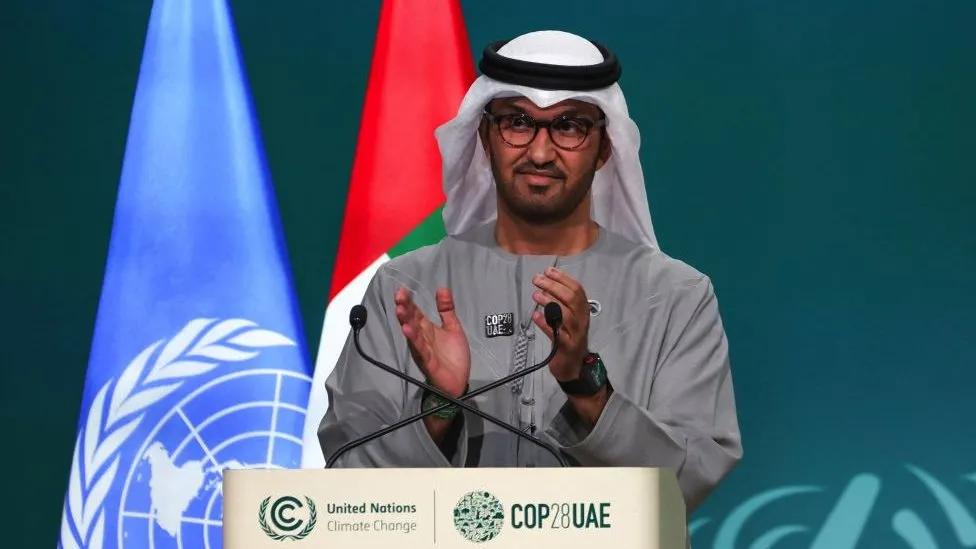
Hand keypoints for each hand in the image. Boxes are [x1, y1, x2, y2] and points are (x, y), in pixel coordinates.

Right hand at [394, 287, 470, 398]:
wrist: (459, 382)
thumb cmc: (453, 357)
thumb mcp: (453, 327)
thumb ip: (446, 309)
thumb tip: (442, 289)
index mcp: (427, 329)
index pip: (416, 312)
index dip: (409, 302)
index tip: (402, 290)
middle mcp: (422, 338)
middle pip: (411, 320)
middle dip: (404, 308)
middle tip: (399, 296)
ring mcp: (423, 349)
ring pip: (412, 333)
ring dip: (406, 321)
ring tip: (400, 309)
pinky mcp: (427, 361)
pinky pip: (420, 349)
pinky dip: (414, 339)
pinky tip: (407, 330)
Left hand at [530, 267, 589, 381]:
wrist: (572, 366)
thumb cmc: (568, 338)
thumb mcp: (568, 318)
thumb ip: (561, 302)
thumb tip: (546, 282)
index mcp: (583, 311)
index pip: (577, 290)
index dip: (563, 278)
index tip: (548, 270)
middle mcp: (582, 320)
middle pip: (571, 299)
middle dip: (553, 286)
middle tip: (537, 279)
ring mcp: (575, 334)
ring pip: (566, 314)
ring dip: (549, 302)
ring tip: (535, 295)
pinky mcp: (566, 347)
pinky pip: (556, 333)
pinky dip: (545, 324)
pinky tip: (535, 316)